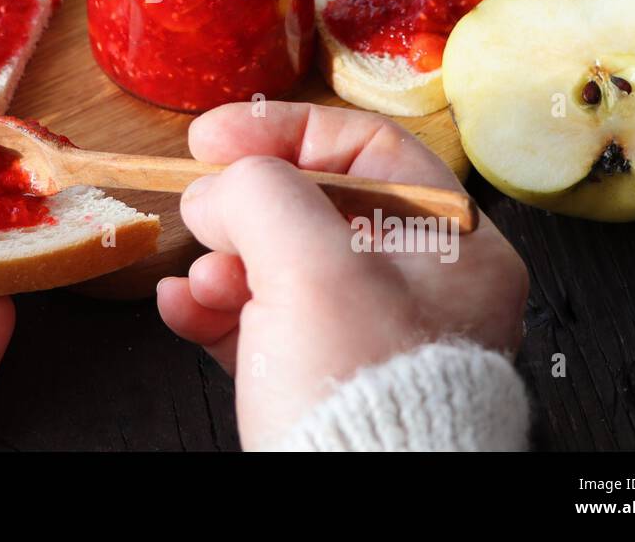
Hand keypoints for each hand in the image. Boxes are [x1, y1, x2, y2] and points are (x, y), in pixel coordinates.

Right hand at [156, 102, 527, 448]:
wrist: (352, 517)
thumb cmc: (363, 391)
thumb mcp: (312, 265)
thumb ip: (260, 194)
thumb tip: (217, 188)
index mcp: (454, 248)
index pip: (367, 149)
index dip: (284, 132)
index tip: (215, 137)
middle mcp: (416, 288)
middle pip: (312, 210)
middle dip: (244, 213)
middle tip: (201, 214)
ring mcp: (366, 337)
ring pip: (279, 268)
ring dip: (222, 265)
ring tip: (197, 283)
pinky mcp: (319, 380)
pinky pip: (260, 324)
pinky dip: (215, 310)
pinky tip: (180, 307)